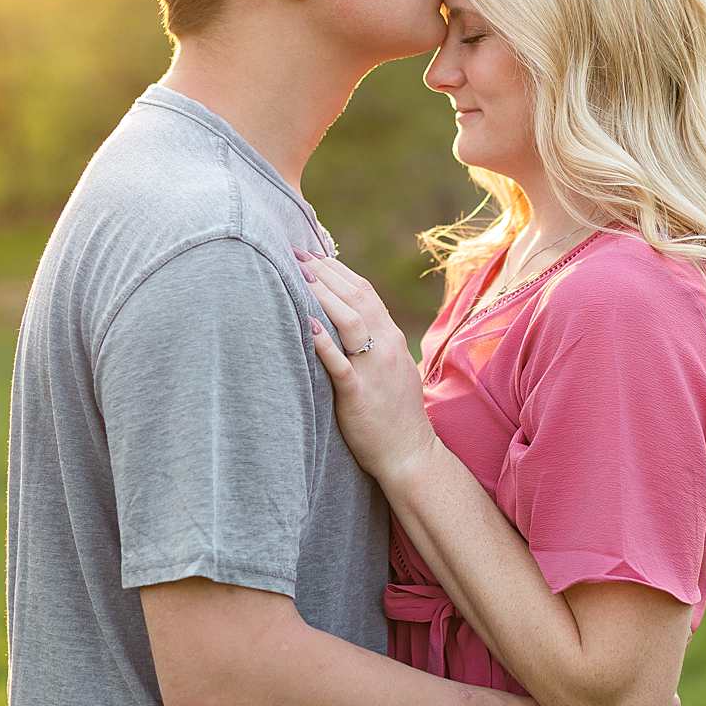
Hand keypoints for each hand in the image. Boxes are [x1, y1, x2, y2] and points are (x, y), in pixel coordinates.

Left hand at [294, 251, 439, 486]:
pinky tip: (306, 326)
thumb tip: (349, 321)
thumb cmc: (395, 411)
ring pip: (350, 322)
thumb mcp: (390, 367)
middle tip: (296, 254)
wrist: (409, 451)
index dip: (337, 270)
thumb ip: (374, 342)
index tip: (312, 254)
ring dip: (324, 296)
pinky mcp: (359, 394)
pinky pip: (341, 364)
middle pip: (356, 297)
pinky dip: (323, 343)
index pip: (364, 291)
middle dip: (325, 273)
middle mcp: (386, 346)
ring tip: (298, 277)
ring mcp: (374, 369)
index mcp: (392, 337)